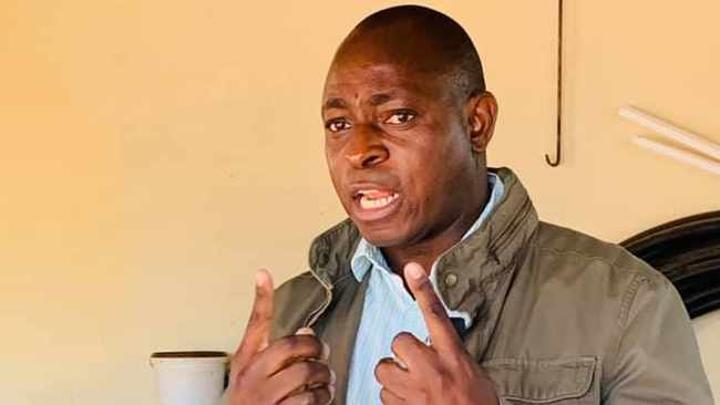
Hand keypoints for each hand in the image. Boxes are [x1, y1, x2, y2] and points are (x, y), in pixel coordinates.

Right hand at [228, 269, 334, 404]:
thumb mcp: (256, 378)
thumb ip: (278, 355)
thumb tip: (308, 332)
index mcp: (245, 363)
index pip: (254, 325)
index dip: (260, 298)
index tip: (263, 272)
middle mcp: (250, 378)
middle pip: (292, 347)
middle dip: (315, 349)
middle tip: (323, 354)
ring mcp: (263, 399)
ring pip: (307, 374)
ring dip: (324, 378)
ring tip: (325, 381)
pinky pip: (311, 399)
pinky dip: (323, 398)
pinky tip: (320, 398)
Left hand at [374, 262, 497, 404]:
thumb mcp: (473, 374)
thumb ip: (450, 354)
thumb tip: (432, 341)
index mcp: (453, 357)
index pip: (437, 316)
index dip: (423, 291)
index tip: (412, 268)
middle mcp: (432, 370)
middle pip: (400, 341)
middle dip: (404, 353)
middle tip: (417, 365)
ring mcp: (415, 391)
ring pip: (385, 369)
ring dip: (395, 377)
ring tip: (412, 387)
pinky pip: (384, 395)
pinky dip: (394, 398)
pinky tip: (410, 403)